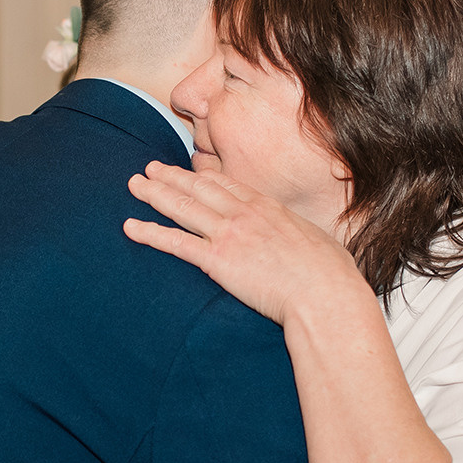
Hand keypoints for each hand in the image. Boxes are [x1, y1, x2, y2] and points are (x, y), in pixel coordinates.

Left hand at [124, 161, 362, 326]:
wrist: (325, 293)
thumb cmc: (332, 276)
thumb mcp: (321, 244)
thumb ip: (306, 240)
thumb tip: (316, 249)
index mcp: (269, 207)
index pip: (228, 184)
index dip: (203, 176)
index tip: (188, 170)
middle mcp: (245, 213)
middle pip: (200, 188)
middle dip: (171, 176)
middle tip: (150, 168)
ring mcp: (229, 233)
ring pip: (182, 206)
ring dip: (154, 194)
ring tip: (134, 185)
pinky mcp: (218, 259)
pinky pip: (175, 242)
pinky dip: (150, 232)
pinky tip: (130, 227)